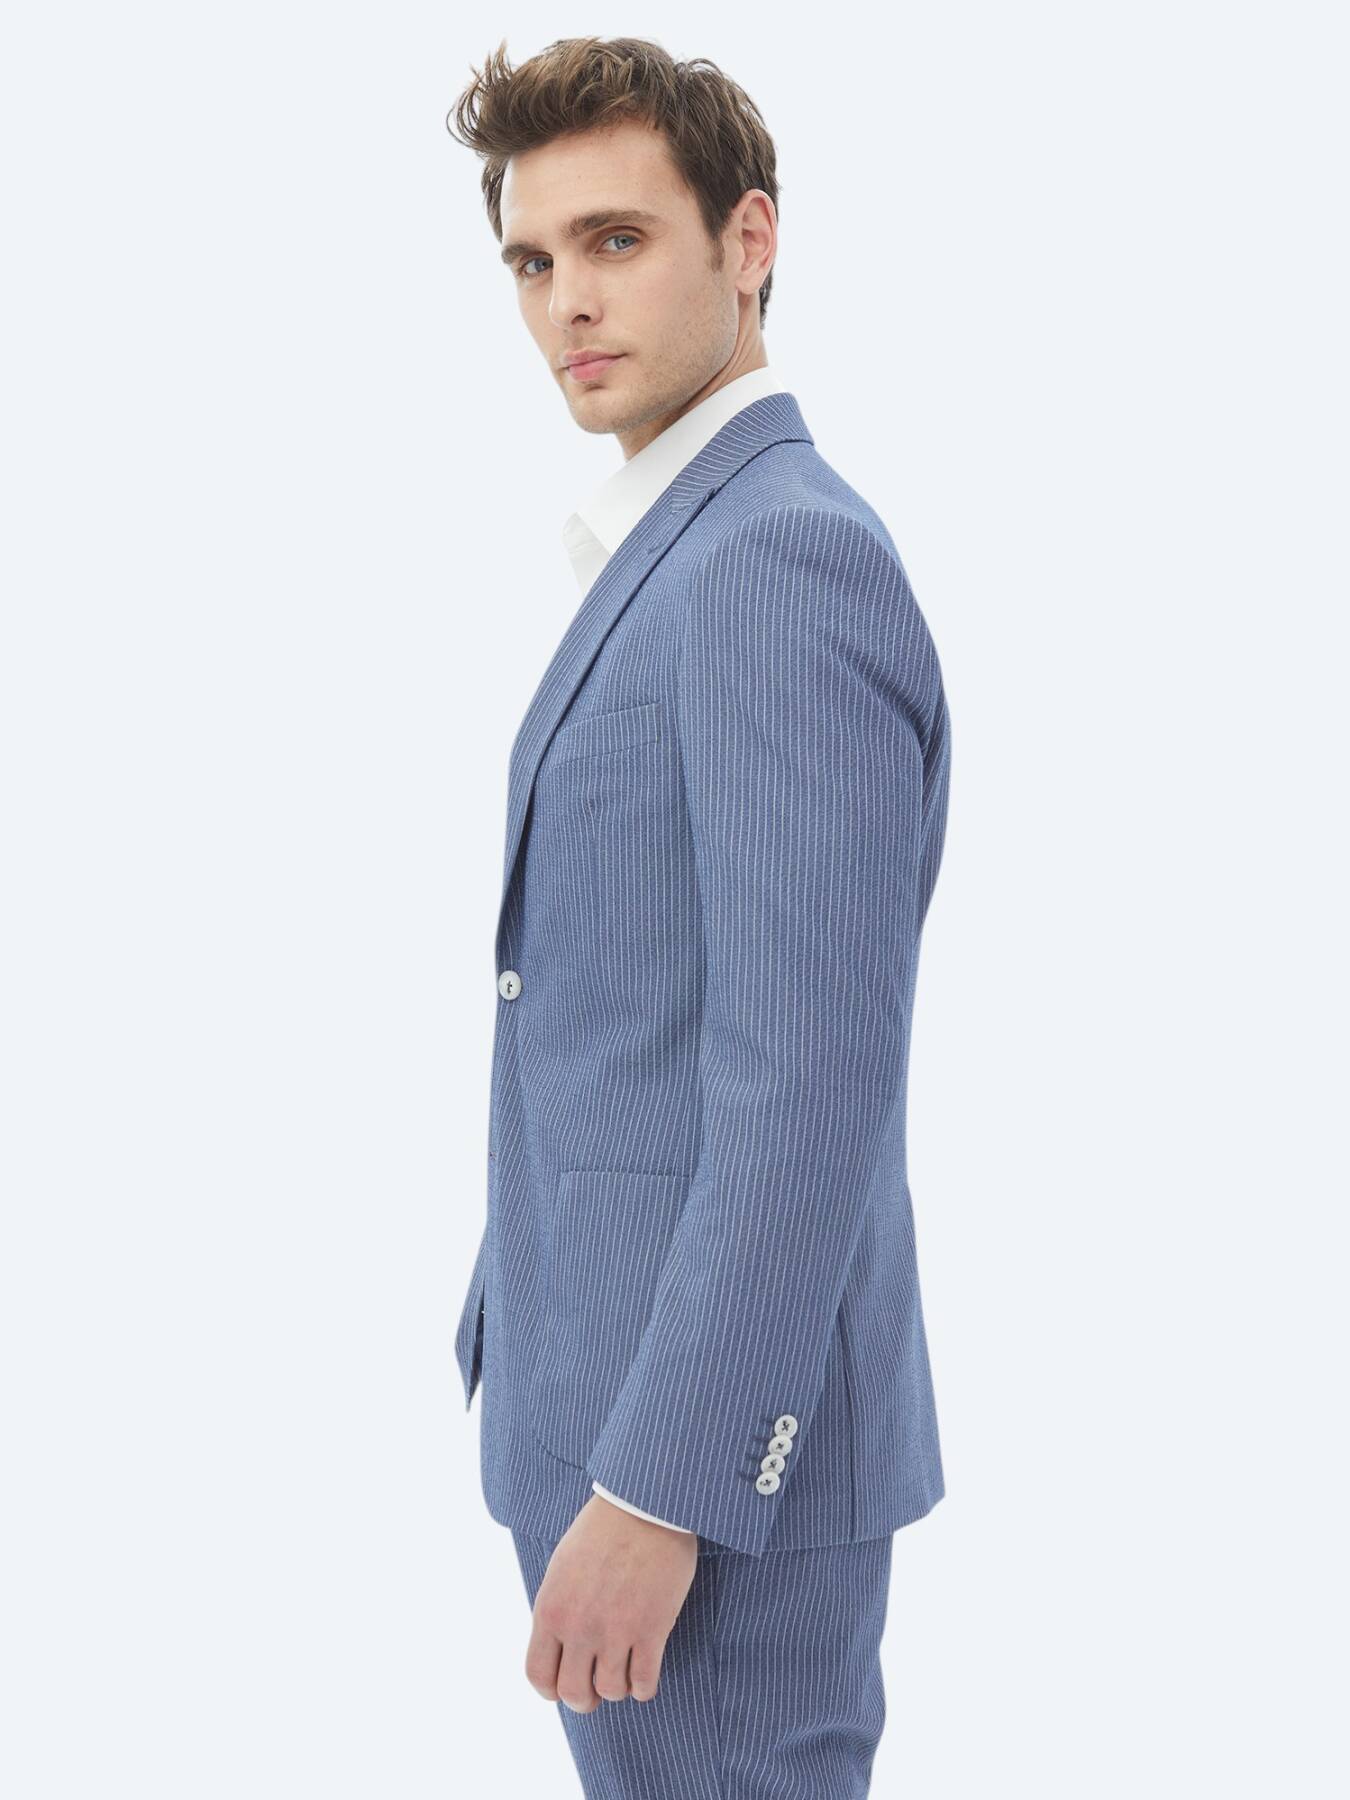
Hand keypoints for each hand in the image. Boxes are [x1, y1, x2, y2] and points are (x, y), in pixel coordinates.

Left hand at [524, 1493, 697, 1709]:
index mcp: (551, 1609)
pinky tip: (645, 1670)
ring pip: (611, 1691)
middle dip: (585, 1698)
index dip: (551, 1690)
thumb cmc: (602, 1530)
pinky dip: (644, 1686)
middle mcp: (578, 1625)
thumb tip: (559, 1648)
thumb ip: (557, 1609)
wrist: (644, 1503)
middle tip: (597, 1685)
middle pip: (574, 1693)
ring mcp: (616, 1629)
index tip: (565, 1685)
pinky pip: (644, 1682)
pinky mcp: (651, 1628)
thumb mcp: (562, 1568)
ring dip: (618, 1687)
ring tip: (624, 1669)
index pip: (538, 1675)